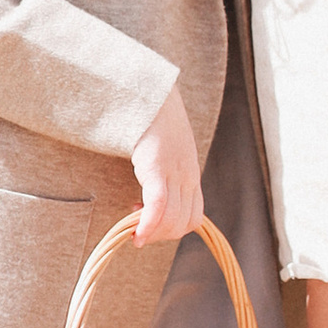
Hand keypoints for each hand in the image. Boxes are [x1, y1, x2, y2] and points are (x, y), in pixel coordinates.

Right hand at [129, 86, 201, 243]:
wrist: (151, 92)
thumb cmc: (153, 120)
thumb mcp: (168, 150)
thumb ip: (166, 171)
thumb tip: (149, 194)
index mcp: (191, 173)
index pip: (194, 218)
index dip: (173, 229)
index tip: (151, 222)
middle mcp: (188, 175)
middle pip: (183, 224)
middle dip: (161, 234)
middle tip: (139, 228)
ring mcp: (175, 171)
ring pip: (171, 220)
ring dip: (152, 232)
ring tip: (132, 225)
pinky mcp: (157, 166)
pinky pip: (158, 205)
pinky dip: (148, 224)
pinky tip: (135, 231)